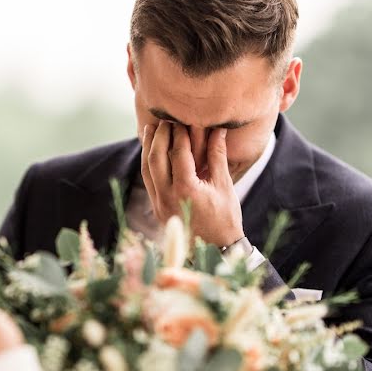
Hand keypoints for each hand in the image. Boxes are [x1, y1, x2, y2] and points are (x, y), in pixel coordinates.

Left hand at [141, 122, 243, 247]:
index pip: (178, 154)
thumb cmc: (225, 218)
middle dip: (158, 137)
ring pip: (146, 170)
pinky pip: (148, 181)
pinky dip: (148, 164)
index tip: (181, 120)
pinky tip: (151, 152)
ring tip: (151, 130)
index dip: (179, 134)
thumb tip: (218, 130)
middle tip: (164, 120)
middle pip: (155, 158)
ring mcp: (159, 204)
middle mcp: (167, 196)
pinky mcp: (156, 209)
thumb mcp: (223, 185)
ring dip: (147, 148)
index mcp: (186, 189)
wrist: (216, 250)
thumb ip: (217, 156)